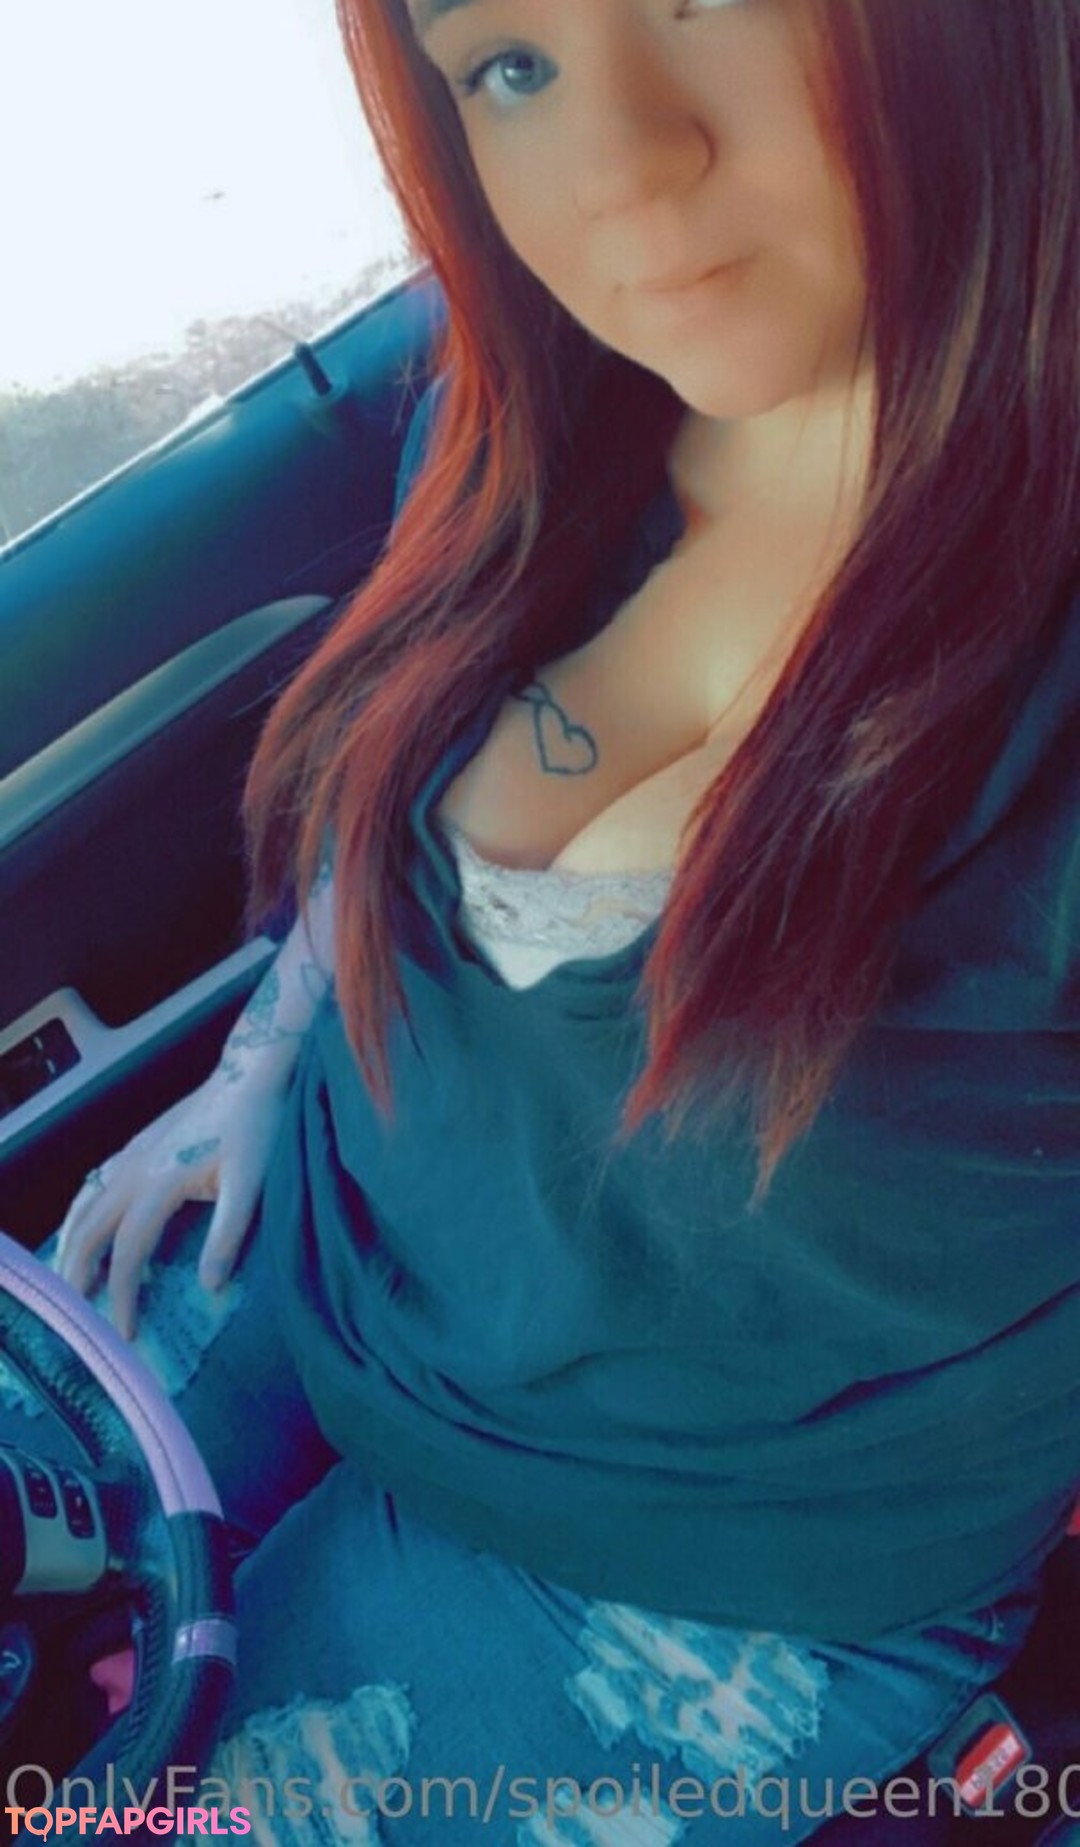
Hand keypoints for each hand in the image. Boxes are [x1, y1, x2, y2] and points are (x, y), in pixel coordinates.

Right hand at [54, 1066, 290, 1338]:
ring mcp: (131, 1154)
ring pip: (84, 1206)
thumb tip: (209, 1286)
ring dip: (71, 1244)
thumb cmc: (256, 1127)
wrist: (251, 1073)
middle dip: (78, 1276)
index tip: (124, 1333)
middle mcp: (134, 1170)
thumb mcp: (251, 1183)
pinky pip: (94, 1183)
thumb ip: (228, 1234)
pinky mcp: (137, 1143)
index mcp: (159, 1184)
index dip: (121, 1297)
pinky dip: (80, 1211)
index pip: (128, 1254)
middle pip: (89, 1232)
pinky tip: (81, 1225)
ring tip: (67, 1279)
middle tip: (76, 1316)